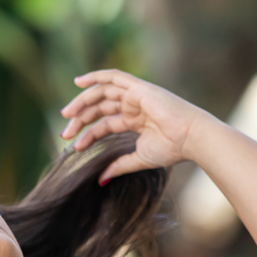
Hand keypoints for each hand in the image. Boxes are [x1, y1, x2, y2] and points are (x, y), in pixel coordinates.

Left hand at [59, 69, 212, 183]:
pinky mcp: (138, 87)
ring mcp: (136, 94)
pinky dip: (96, 76)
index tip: (74, 147)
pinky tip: (79, 82)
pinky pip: (114, 77)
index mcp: (136, 120)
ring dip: (82, 101)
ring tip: (67, 114)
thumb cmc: (173, 149)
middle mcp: (134, 105)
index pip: (105, 124)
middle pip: (100, 107)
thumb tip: (101, 179)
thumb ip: (119, 165)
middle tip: (65, 131)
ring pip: (102, 93)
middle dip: (80, 118)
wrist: (191, 138)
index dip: (88, 134)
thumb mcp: (140, 159)